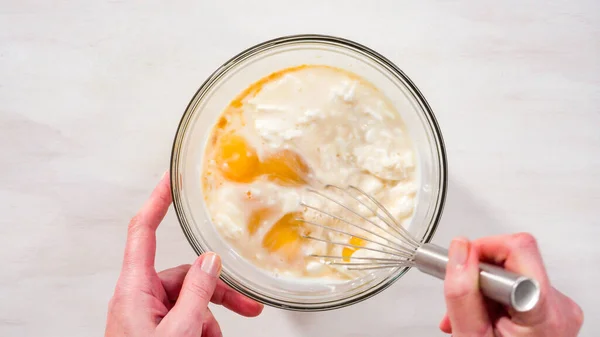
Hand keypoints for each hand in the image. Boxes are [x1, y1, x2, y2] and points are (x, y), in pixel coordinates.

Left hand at [105, 173, 263, 336]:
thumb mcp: (177, 332)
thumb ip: (195, 293)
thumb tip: (209, 261)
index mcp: (133, 290)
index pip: (142, 232)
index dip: (156, 201)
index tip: (170, 179)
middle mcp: (139, 298)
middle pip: (184, 276)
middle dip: (217, 293)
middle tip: (248, 306)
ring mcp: (148, 316)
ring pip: (190, 302)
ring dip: (212, 319)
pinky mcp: (157, 331)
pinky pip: (186, 320)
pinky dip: (203, 330)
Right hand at [439, 233, 582, 335]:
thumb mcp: (470, 335)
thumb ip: (463, 291)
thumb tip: (461, 249)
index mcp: (544, 311)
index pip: (517, 248)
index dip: (483, 252)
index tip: (462, 267)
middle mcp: (562, 307)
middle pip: (514, 260)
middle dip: (478, 274)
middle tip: (464, 300)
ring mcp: (561, 311)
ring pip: (514, 275)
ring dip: (484, 289)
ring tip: (472, 316)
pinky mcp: (555, 313)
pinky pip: (519, 289)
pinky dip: (496, 299)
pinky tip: (485, 318)